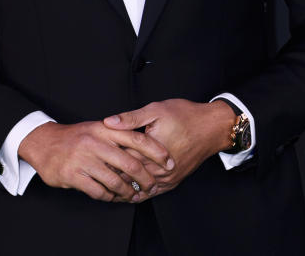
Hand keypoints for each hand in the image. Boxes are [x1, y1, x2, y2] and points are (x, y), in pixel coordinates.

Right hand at [18, 120, 174, 202]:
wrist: (44, 143)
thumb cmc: (76, 137)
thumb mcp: (97, 129)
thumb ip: (118, 136)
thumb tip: (144, 150)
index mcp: (105, 129)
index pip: (137, 139)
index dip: (156, 151)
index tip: (170, 162)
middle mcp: (96, 142)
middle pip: (130, 163)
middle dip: (146, 179)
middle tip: (152, 187)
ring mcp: (84, 159)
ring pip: (116, 181)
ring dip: (128, 191)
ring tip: (133, 195)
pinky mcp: (73, 175)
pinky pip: (98, 191)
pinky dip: (109, 197)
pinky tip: (113, 197)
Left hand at [104, 99, 235, 195]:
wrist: (212, 128)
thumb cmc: (185, 116)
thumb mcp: (156, 110)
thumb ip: (130, 118)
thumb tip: (108, 122)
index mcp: (151, 150)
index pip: (122, 159)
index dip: (106, 159)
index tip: (92, 158)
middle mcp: (159, 168)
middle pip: (129, 176)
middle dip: (112, 174)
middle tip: (93, 174)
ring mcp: (168, 178)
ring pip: (140, 188)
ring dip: (124, 187)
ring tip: (105, 185)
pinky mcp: (174, 181)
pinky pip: (153, 192)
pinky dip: (139, 193)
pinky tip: (128, 193)